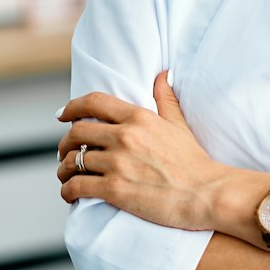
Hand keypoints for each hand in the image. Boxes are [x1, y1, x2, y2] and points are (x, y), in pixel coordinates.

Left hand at [57, 72, 225, 230]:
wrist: (206, 194)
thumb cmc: (195, 162)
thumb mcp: (179, 124)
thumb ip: (166, 99)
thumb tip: (162, 74)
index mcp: (139, 117)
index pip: (94, 102)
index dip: (72, 107)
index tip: (62, 114)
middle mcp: (124, 136)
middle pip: (77, 132)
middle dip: (65, 143)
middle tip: (65, 152)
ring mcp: (118, 163)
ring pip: (73, 160)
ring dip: (64, 168)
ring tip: (67, 175)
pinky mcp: (114, 189)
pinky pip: (76, 186)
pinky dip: (67, 190)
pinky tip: (70, 194)